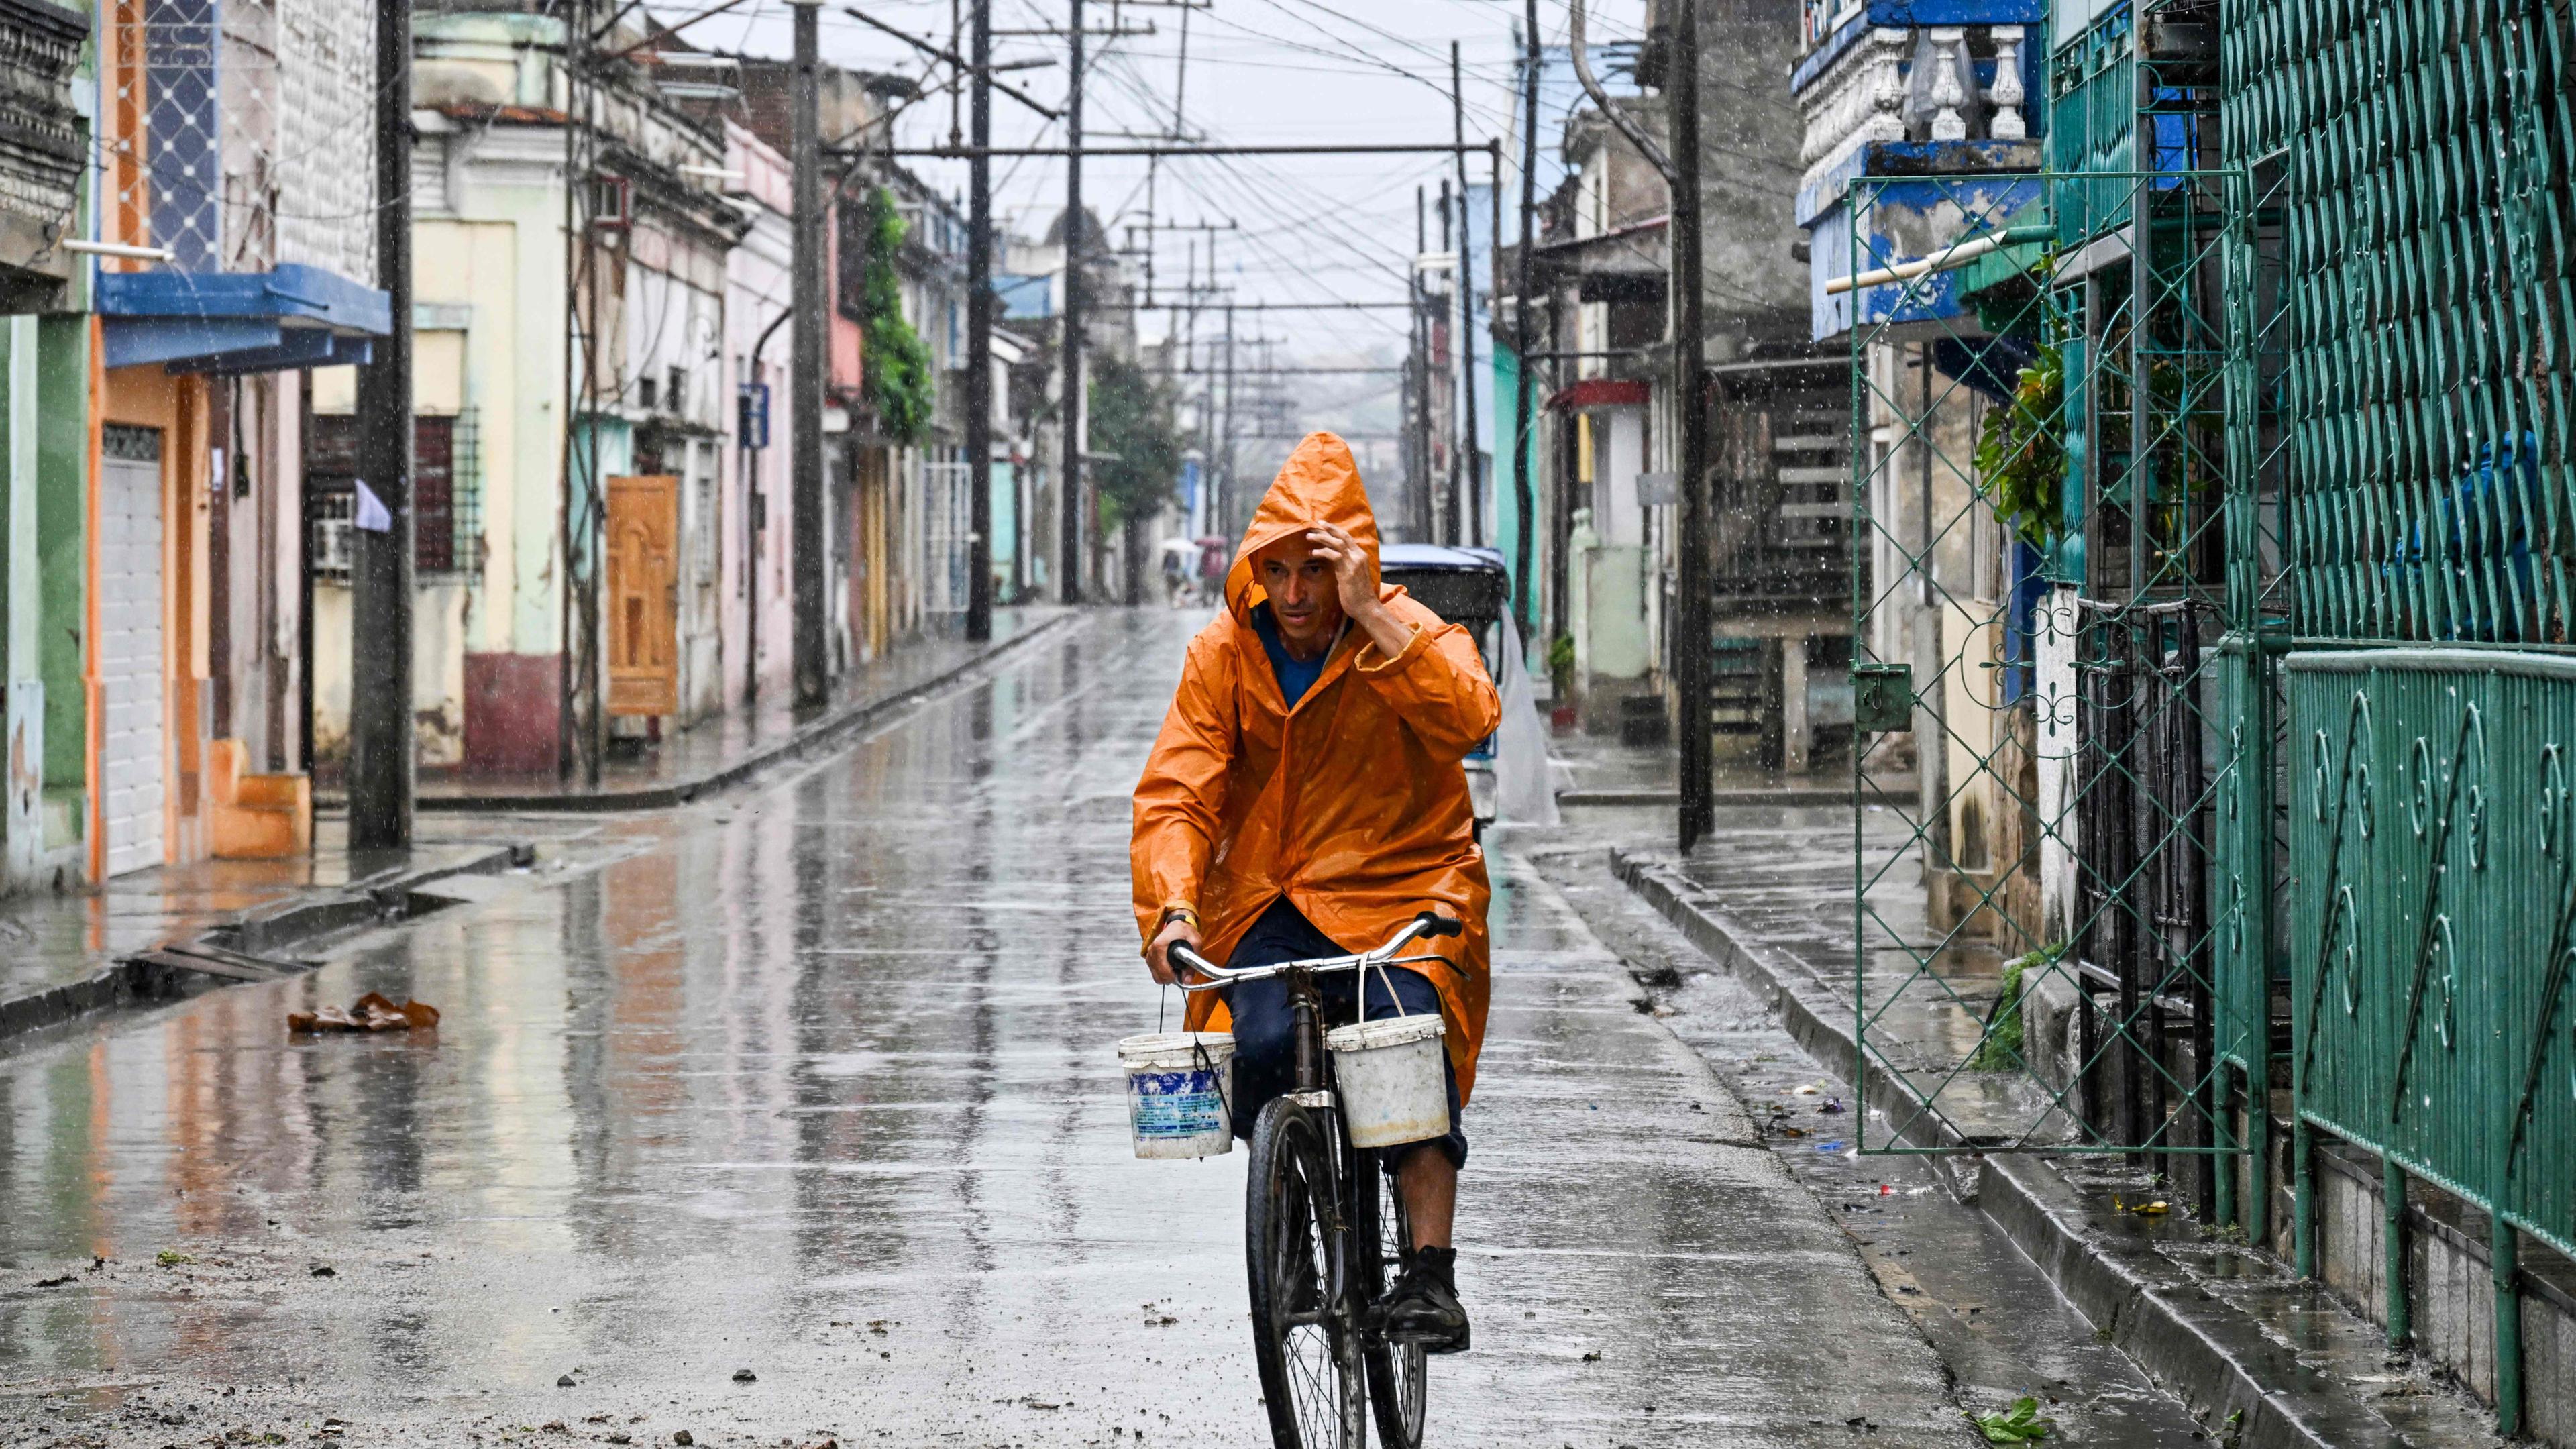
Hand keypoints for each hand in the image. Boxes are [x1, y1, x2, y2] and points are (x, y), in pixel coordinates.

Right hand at [1146, 917, 1201, 986]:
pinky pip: (1155, 972)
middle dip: (1171, 978)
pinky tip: (1171, 967)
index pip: (1163, 971)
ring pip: (1156, 976)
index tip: (1182, 976)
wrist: (1179, 922)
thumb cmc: (1185, 930)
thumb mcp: (1196, 943)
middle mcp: (1152, 950)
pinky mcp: (1150, 956)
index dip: (1174, 978)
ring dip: (1167, 977)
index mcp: (1160, 946)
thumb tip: (1187, 980)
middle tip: (1181, 973)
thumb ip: (1193, 962)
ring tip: (1177, 969)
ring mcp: (1150, 953)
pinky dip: (1163, 973)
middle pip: (1159, 976)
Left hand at [1305, 521, 1412, 656]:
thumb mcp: (1350, 576)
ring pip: (1337, 543)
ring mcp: (1354, 563)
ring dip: (1322, 538)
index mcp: (1360, 556)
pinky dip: (1322, 552)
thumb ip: (1344, 566)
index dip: (1335, 530)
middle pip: (1343, 536)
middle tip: (1316, 523)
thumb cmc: (1357, 595)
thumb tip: (1334, 561)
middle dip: (1329, 528)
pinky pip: (1334, 556)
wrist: (1366, 607)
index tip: (1323, 525)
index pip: (1347, 538)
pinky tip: (1313, 552)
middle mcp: (1359, 556)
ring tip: (1310, 536)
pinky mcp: (1348, 571)